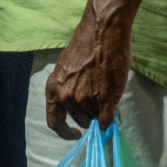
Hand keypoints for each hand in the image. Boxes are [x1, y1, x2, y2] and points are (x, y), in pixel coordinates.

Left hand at [45, 8, 131, 138]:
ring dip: (100, 111)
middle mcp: (66, 97)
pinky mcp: (104, 101)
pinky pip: (107, 120)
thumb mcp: (69, 71)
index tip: (75, 133)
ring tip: (105, 92)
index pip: (54, 122)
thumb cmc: (86, 48)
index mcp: (53, 89)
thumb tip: (82, 110)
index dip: (65, 131)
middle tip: (97, 102)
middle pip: (79, 120)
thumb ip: (72, 91)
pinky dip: (111, 118)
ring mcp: (85, 100)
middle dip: (88, 115)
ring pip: (95, 118)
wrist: (102, 33)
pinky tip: (113, 109)